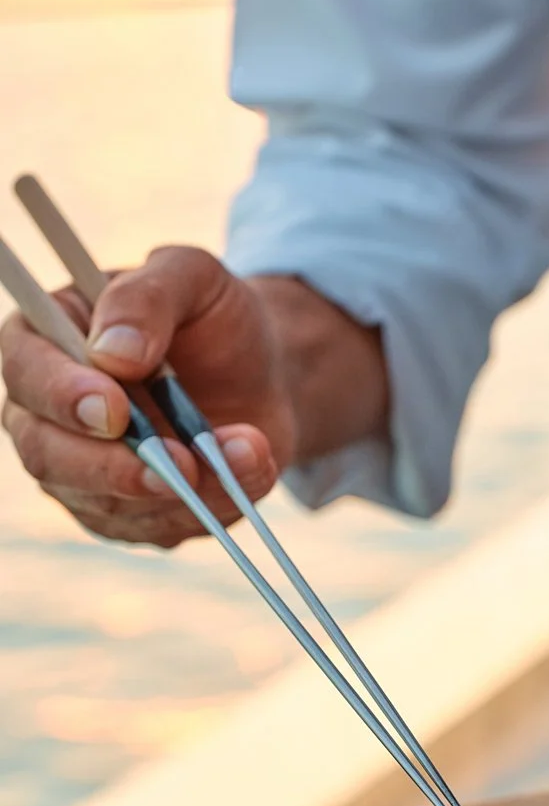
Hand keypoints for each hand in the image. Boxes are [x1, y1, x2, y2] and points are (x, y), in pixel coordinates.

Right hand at [0, 247, 294, 546]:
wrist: (265, 375)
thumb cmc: (214, 318)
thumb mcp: (193, 278)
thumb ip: (148, 298)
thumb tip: (114, 354)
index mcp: (46, 339)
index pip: (25, 371)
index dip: (62, 397)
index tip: (114, 410)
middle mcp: (49, 413)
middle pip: (48, 455)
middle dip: (114, 467)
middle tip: (179, 462)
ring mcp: (83, 473)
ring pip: (108, 504)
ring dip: (181, 489)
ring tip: (246, 449)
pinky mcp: (130, 514)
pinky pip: (159, 528)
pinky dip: (211, 506)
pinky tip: (249, 469)